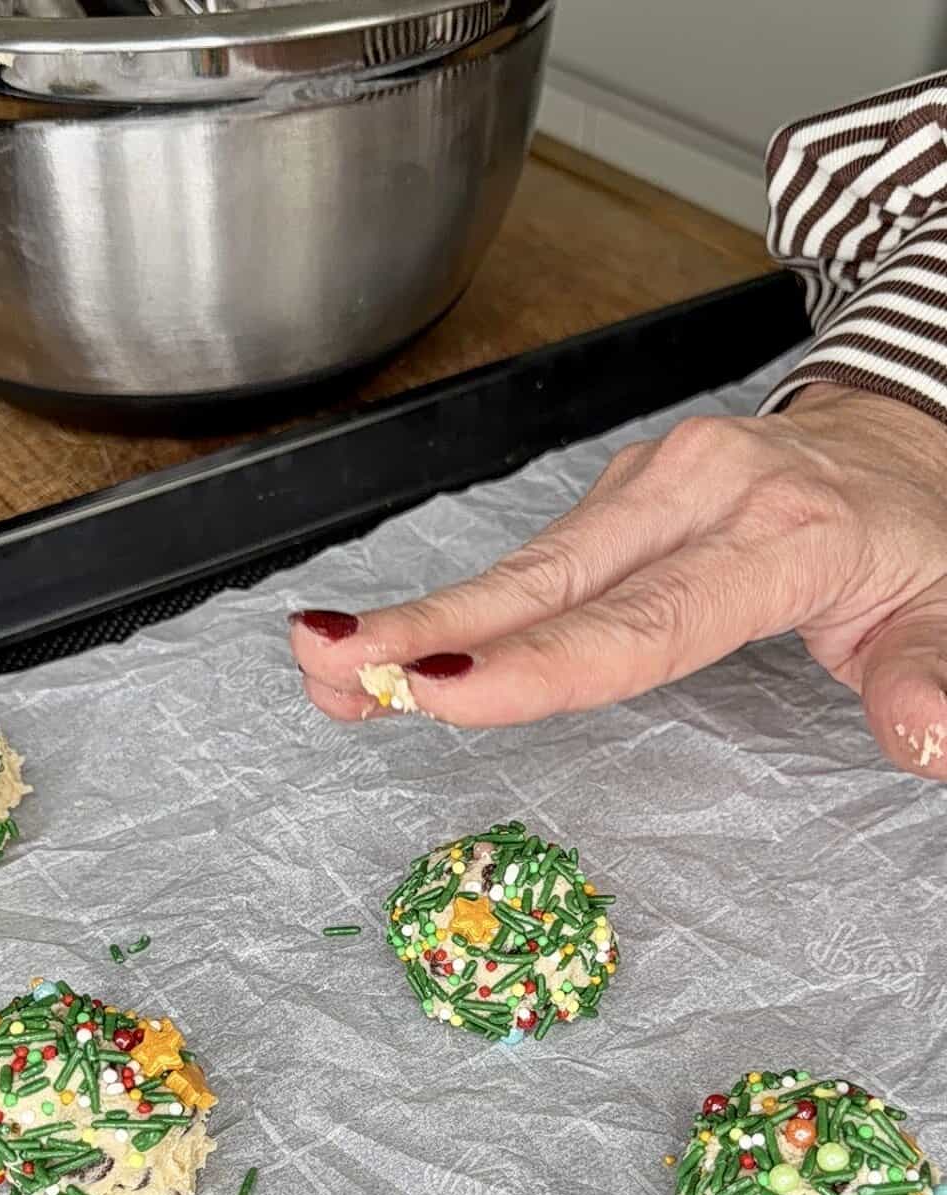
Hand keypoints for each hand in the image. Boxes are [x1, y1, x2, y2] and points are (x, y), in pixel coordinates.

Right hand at [290, 384, 946, 776]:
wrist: (903, 435)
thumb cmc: (912, 535)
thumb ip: (929, 679)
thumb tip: (927, 744)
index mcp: (783, 530)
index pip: (646, 620)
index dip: (539, 662)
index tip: (442, 687)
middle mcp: (699, 490)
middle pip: (548, 578)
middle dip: (427, 624)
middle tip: (326, 665)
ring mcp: (652, 484)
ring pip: (525, 565)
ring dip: (418, 617)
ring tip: (323, 668)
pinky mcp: (622, 496)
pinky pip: (535, 560)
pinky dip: (459, 606)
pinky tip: (391, 641)